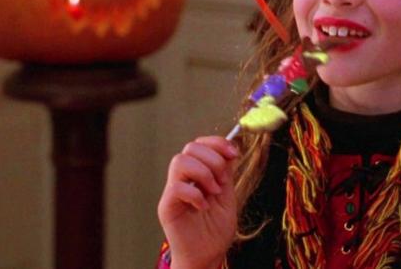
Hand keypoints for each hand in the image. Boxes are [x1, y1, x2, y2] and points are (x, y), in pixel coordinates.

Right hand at [157, 136, 238, 268]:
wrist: (207, 257)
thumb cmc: (214, 231)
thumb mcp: (227, 197)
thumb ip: (226, 174)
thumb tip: (230, 150)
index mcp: (197, 174)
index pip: (199, 145)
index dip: (216, 143)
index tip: (233, 152)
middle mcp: (183, 179)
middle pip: (190, 148)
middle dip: (213, 160)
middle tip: (222, 182)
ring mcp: (173, 192)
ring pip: (180, 161)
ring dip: (203, 173)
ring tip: (214, 192)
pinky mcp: (167, 206)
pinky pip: (176, 187)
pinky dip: (195, 194)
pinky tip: (204, 206)